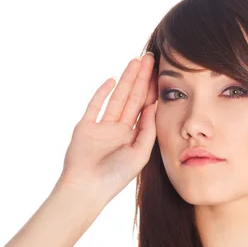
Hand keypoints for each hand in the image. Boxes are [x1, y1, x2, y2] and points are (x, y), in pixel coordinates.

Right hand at [57, 52, 157, 206]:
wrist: (87, 189)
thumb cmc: (115, 177)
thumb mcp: (140, 154)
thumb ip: (148, 130)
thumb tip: (156, 106)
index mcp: (133, 137)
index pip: (145, 108)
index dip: (153, 90)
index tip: (161, 73)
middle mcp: (118, 129)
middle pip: (132, 98)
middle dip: (141, 78)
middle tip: (150, 57)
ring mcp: (101, 127)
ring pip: (117, 97)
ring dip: (126, 79)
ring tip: (136, 61)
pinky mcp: (85, 127)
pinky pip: (95, 106)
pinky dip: (102, 93)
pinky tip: (112, 79)